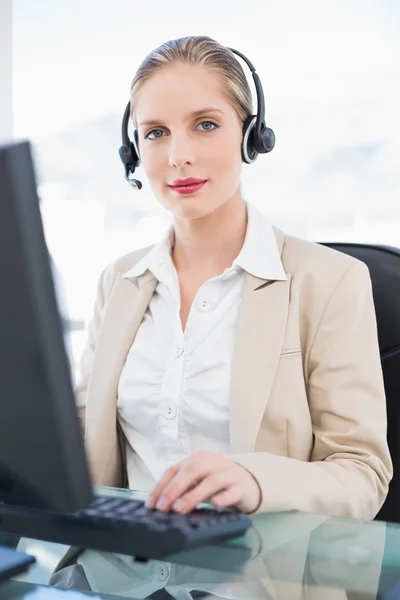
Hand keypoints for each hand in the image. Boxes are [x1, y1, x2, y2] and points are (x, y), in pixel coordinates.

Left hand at [146, 451, 260, 513]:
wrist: (250, 483)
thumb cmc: (219, 484)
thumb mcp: (199, 482)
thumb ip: (183, 487)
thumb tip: (161, 504)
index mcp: (199, 458)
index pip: (176, 469)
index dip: (162, 485)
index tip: (151, 503)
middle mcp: (213, 461)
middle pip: (192, 470)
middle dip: (174, 489)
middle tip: (163, 507)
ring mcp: (229, 473)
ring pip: (210, 481)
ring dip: (193, 495)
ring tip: (179, 509)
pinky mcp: (242, 487)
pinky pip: (232, 492)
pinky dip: (222, 498)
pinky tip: (214, 505)